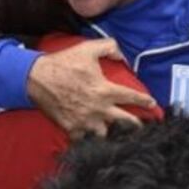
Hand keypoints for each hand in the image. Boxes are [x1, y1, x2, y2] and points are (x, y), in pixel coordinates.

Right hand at [27, 39, 156, 138]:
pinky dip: (91, 140)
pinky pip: (85, 140)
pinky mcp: (71, 129)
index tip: (152, 103)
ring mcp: (85, 121)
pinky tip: (96, 140)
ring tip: (121, 136)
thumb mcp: (88, 48)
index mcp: (104, 90)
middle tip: (143, 126)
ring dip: (114, 134)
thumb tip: (122, 55)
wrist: (37, 78)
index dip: (144, 101)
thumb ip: (109, 47)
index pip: (131, 97)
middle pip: (125, 122)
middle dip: (136, 124)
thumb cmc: (63, 63)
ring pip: (107, 134)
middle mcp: (98, 108)